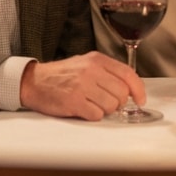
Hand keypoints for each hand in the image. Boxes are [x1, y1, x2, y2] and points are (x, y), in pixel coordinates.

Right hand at [19, 52, 146, 120]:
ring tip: (92, 104)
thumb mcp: (85, 63)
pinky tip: (83, 109)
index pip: (127, 74)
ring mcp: (82, 86)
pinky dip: (93, 115)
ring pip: (111, 106)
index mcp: (96, 60)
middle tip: (106, 101)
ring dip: (105, 110)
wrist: (34, 81)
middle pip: (122, 93)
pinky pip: (97, 115)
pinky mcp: (74, 102)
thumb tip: (130, 88)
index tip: (140, 99)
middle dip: (118, 102)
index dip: (138, 89)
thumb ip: (107, 72)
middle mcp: (91, 71)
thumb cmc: (61, 75)